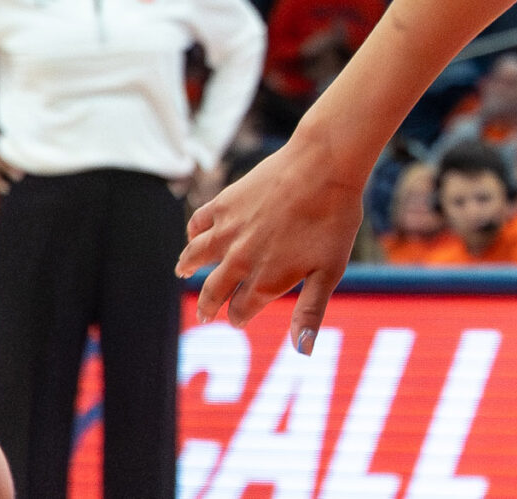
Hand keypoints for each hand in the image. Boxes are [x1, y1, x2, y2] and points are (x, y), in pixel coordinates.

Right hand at [177, 128, 365, 351]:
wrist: (324, 166)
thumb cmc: (335, 218)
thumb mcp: (330, 270)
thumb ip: (311, 310)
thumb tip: (302, 351)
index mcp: (266, 280)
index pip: (242, 309)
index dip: (239, 317)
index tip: (238, 320)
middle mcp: (240, 260)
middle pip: (214, 290)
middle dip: (210, 305)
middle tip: (206, 313)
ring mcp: (228, 231)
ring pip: (196, 256)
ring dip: (187, 266)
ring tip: (181, 271)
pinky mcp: (224, 203)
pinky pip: (199, 222)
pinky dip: (194, 232)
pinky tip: (194, 234)